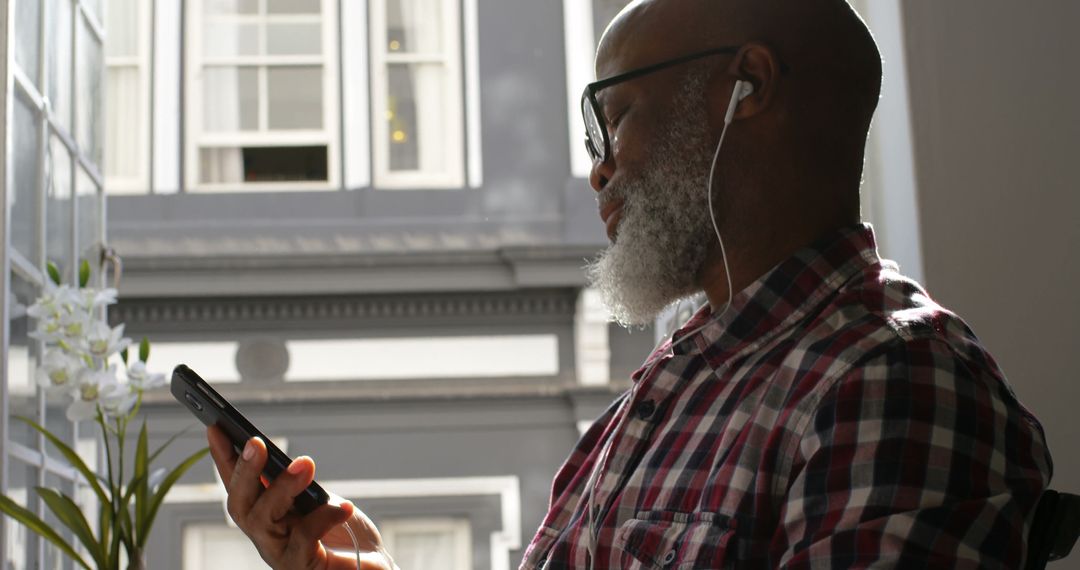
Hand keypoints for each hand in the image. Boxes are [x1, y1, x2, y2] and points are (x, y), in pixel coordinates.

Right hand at [207, 425, 395, 569]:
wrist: (368, 566)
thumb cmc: (341, 532)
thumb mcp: (316, 499)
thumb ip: (297, 482)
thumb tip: (285, 458)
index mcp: (266, 516)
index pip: (238, 485)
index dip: (223, 459)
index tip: (215, 427)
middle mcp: (266, 537)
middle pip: (240, 506)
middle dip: (245, 471)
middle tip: (256, 442)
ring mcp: (281, 555)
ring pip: (263, 520)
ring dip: (281, 487)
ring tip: (305, 464)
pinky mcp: (303, 566)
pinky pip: (305, 538)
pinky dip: (325, 516)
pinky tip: (344, 506)